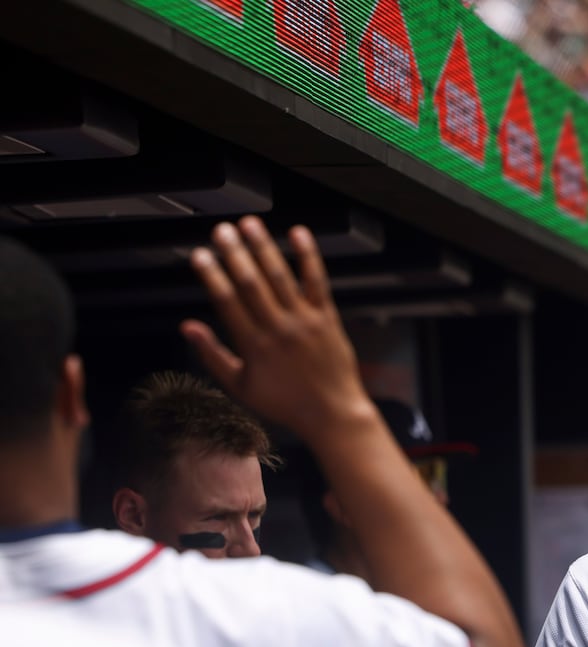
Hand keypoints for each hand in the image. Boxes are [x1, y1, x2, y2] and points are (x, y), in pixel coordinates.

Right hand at [181, 217, 373, 442]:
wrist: (333, 414)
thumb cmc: (285, 403)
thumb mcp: (241, 387)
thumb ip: (212, 355)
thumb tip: (187, 327)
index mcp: (254, 346)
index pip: (227, 302)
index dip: (212, 276)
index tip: (199, 255)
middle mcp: (279, 330)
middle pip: (252, 284)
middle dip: (234, 254)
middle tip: (221, 230)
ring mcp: (305, 322)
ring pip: (281, 277)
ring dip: (264, 247)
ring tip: (249, 224)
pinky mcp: (328, 318)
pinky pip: (316, 282)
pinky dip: (308, 257)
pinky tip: (298, 233)